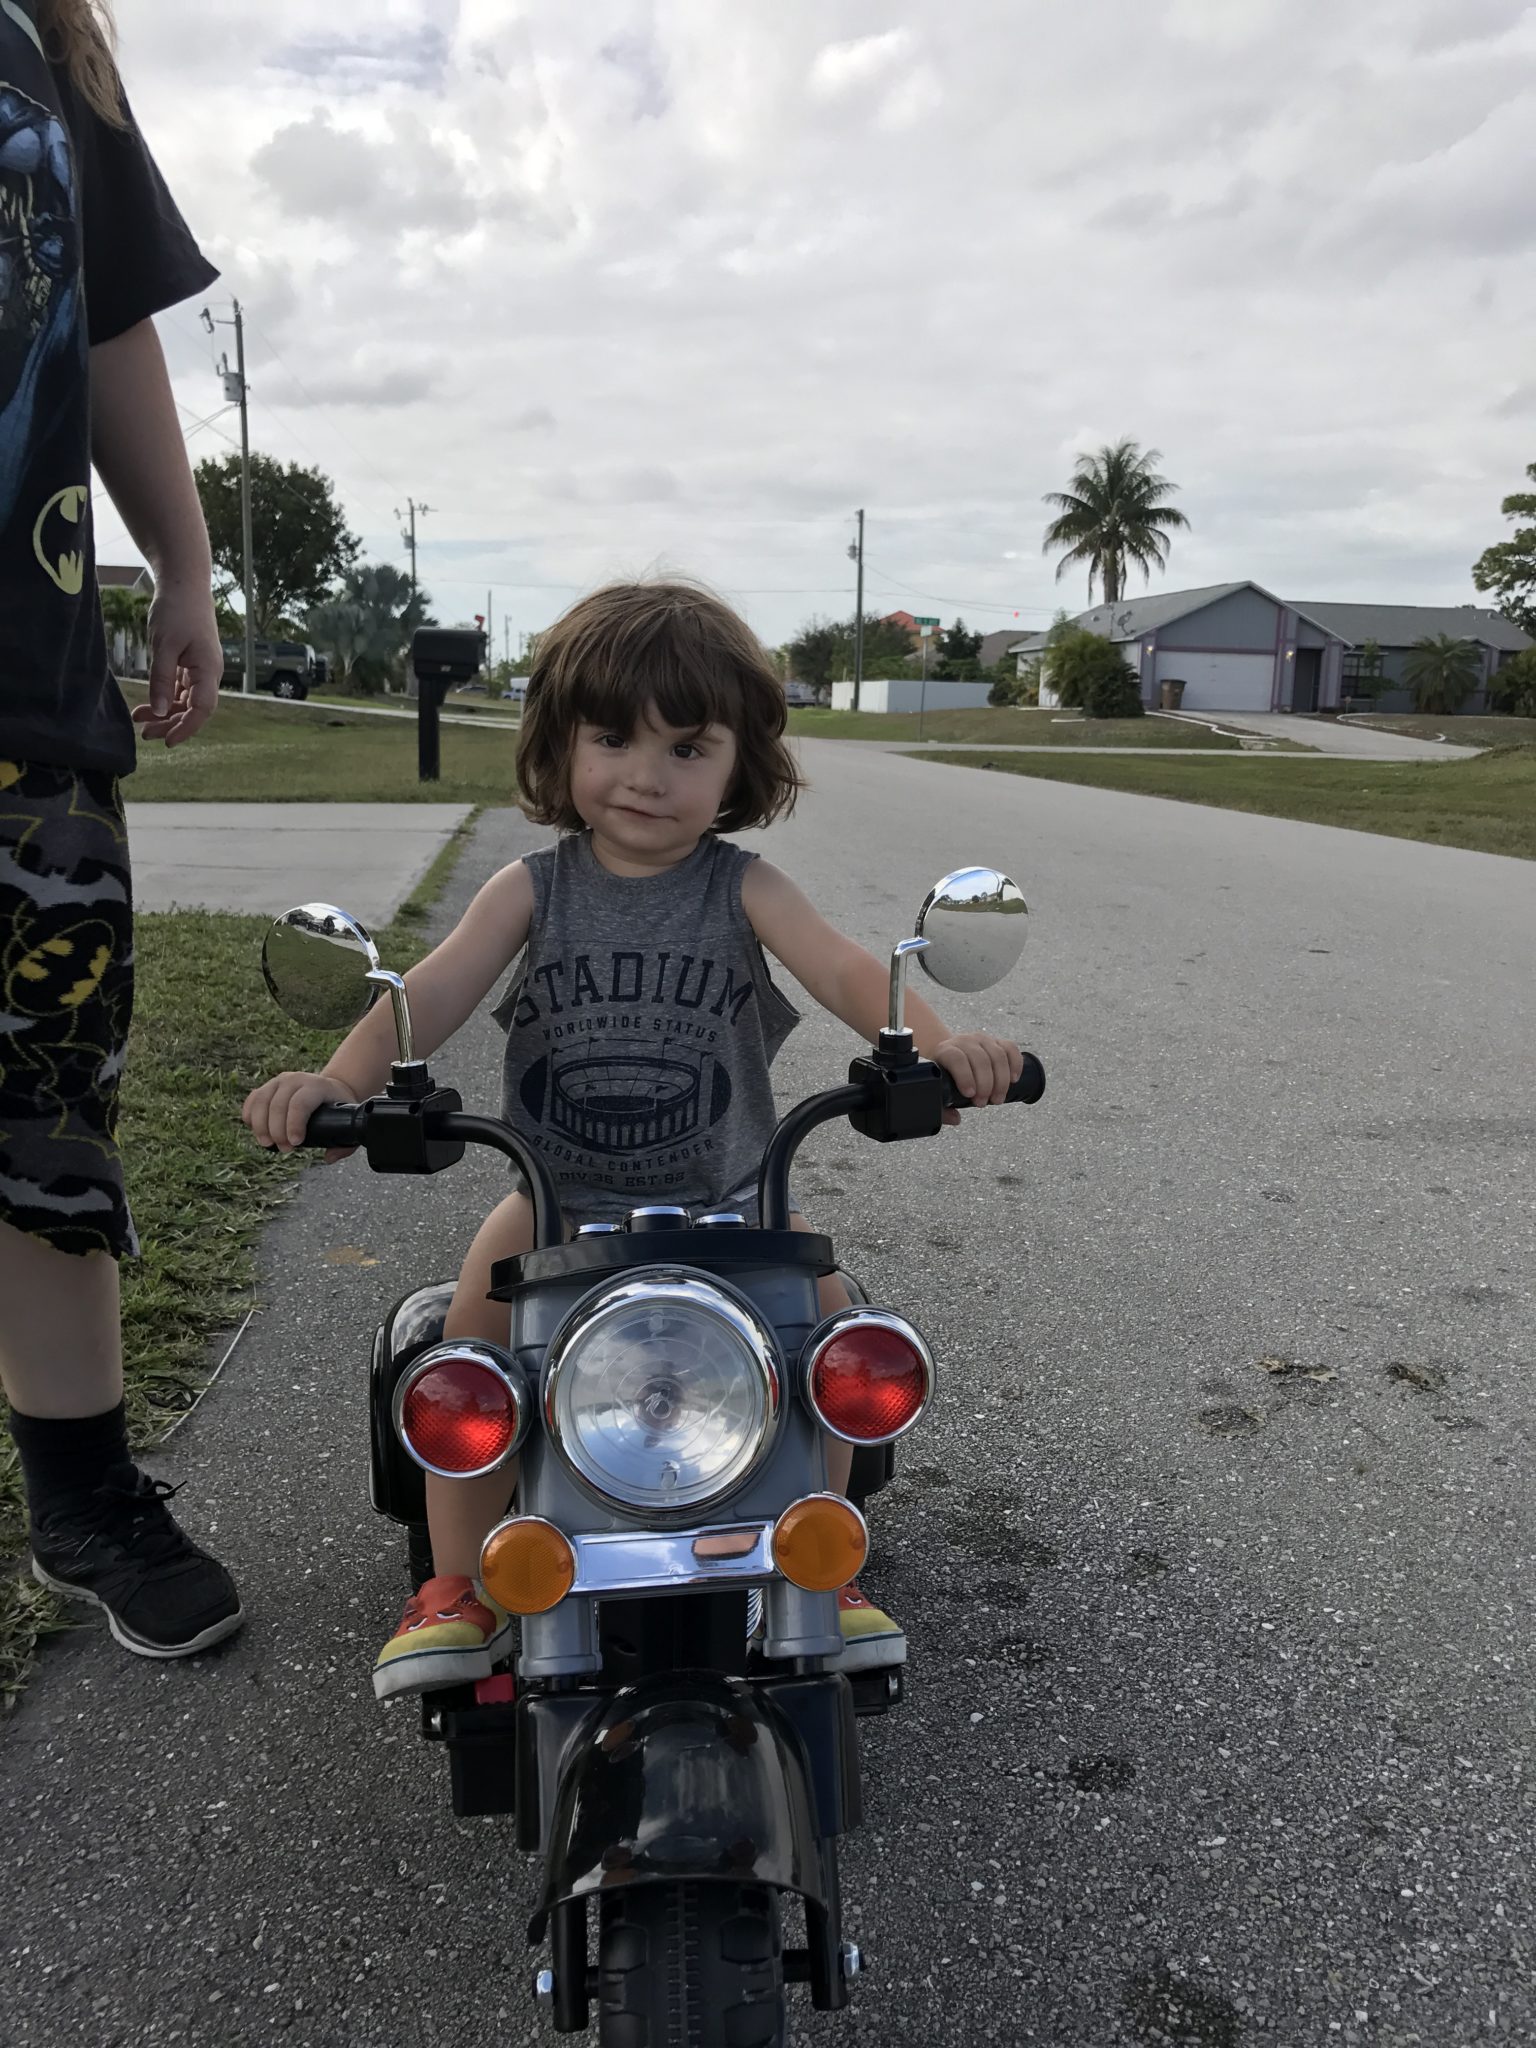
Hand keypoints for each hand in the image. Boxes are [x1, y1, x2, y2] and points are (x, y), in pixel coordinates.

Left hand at [130, 575, 221, 746]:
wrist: (183, 583)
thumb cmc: (176, 610)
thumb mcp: (164, 646)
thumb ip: (161, 680)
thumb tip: (159, 712)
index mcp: (208, 670)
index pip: (202, 710)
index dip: (186, 728)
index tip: (167, 742)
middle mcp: (208, 673)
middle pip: (193, 710)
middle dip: (171, 724)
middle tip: (145, 734)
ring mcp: (199, 669)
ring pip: (185, 701)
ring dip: (165, 713)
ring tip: (140, 720)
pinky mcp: (189, 663)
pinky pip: (180, 689)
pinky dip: (165, 698)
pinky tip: (148, 705)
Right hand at [242, 1071, 355, 1160]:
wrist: (332, 1088)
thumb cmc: (339, 1108)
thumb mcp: (349, 1123)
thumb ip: (344, 1145)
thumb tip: (328, 1158)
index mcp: (317, 1086)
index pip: (300, 1103)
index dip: (294, 1125)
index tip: (295, 1144)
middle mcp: (297, 1079)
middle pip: (278, 1105)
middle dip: (277, 1131)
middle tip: (284, 1149)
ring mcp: (280, 1081)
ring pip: (261, 1101)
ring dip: (260, 1126)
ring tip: (267, 1144)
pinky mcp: (268, 1086)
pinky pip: (253, 1099)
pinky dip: (250, 1115)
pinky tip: (254, 1129)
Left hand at [932, 1033, 1023, 1123]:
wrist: (949, 1056)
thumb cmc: (943, 1076)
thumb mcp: (937, 1090)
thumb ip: (942, 1108)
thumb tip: (956, 1119)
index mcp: (946, 1051)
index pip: (957, 1059)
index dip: (965, 1077)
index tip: (970, 1095)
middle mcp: (964, 1041)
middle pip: (980, 1059)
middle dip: (985, 1085)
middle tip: (983, 1103)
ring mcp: (982, 1040)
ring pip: (998, 1055)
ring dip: (1001, 1080)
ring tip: (997, 1099)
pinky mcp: (997, 1042)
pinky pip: (1010, 1048)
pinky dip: (1015, 1064)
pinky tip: (1014, 1080)